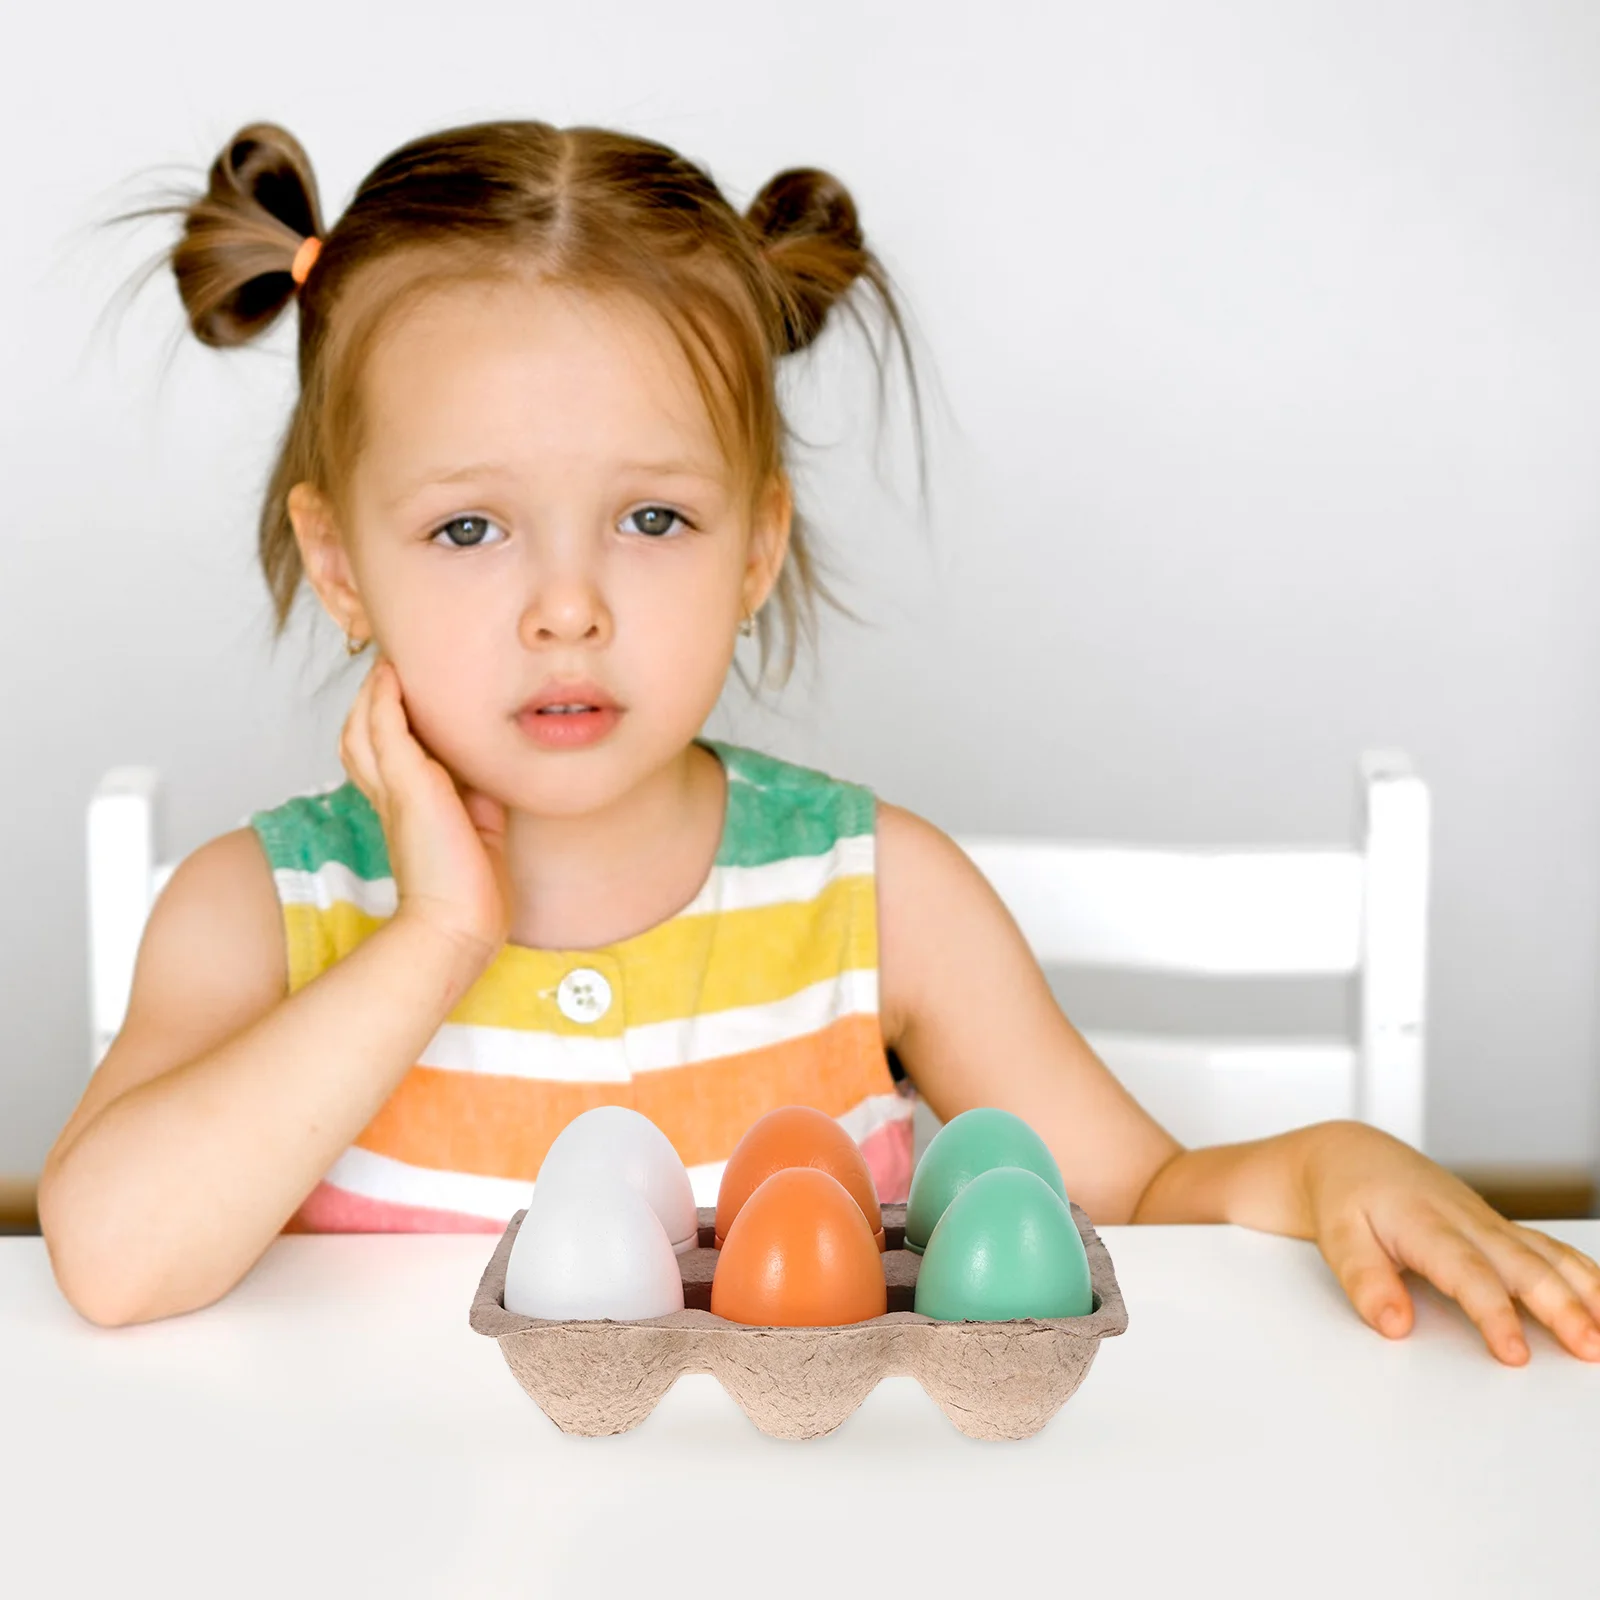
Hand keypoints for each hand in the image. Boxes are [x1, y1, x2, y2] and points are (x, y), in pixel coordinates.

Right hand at [339, 655, 511, 968]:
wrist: (462, 924)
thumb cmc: (472, 888)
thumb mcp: (479, 828)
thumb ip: (477, 796)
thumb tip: (489, 773)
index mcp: (402, 808)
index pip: (380, 755)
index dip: (384, 722)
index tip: (400, 692)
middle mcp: (389, 796)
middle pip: (360, 734)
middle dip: (371, 698)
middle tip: (388, 666)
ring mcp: (395, 789)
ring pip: (364, 726)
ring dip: (374, 692)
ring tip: (388, 663)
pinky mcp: (409, 786)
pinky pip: (386, 730)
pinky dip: (386, 699)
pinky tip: (391, 675)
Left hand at [1302, 1121, 1599, 1364]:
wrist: (1353, 1156)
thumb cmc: (1346, 1196)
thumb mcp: (1337, 1237)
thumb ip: (1364, 1280)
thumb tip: (1393, 1325)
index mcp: (1425, 1223)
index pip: (1468, 1273)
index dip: (1495, 1314)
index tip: (1515, 1353)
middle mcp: (1466, 1221)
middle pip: (1524, 1265)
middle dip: (1563, 1308)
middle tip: (1590, 1349)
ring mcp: (1489, 1223)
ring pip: (1548, 1254)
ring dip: (1586, 1291)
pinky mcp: (1500, 1228)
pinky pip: (1550, 1249)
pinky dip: (1584, 1273)